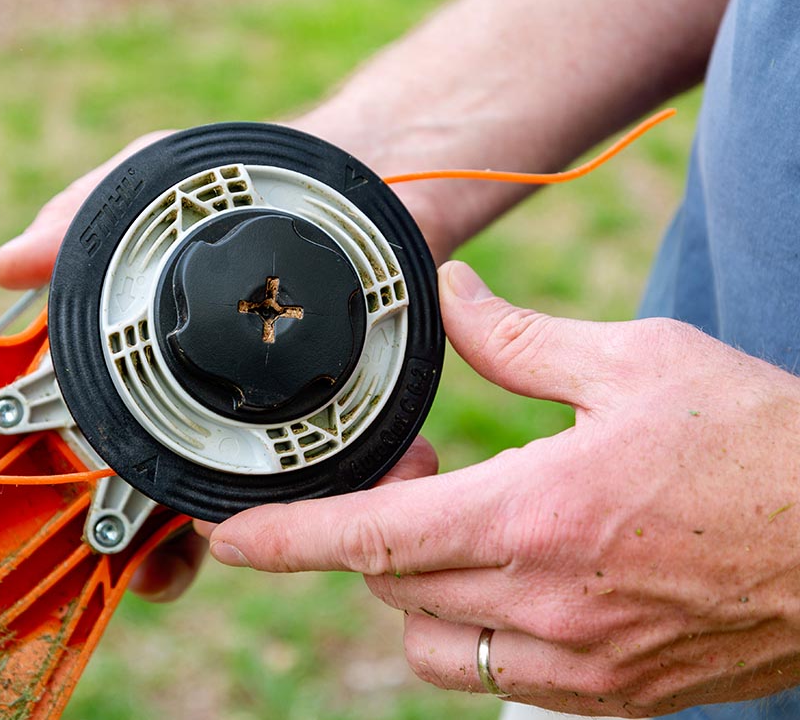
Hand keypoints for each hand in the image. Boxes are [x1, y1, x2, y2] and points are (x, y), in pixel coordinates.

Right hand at [0, 120, 449, 600]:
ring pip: (264, 497)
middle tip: (159, 564)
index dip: (100, 506)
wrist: (361, 161)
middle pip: (178, 496)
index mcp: (155, 364)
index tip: (100, 539)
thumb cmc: (245, 180)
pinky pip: (365, 458)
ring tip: (252, 533)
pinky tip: (381, 476)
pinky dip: (372, 475)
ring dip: (262, 530)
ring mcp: (287, 409)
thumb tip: (7, 266)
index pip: (111, 451)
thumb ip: (82, 216)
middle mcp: (216, 398)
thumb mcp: (150, 180)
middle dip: (164, 544)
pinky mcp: (360, 402)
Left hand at [202, 261, 799, 715]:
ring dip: (416, 587)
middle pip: (394, 587)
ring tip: (458, 525)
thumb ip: (519, 338)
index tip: (231, 537)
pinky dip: (478, 629)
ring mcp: (581, 663)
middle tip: (410, 468)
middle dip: (369, 531)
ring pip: (436, 645)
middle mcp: (547, 603)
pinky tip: (516, 574)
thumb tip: (452, 298)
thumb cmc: (760, 445)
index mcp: (536, 515)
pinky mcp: (617, 695)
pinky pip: (503, 678)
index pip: (373, 537)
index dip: (288, 539)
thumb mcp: (634, 362)